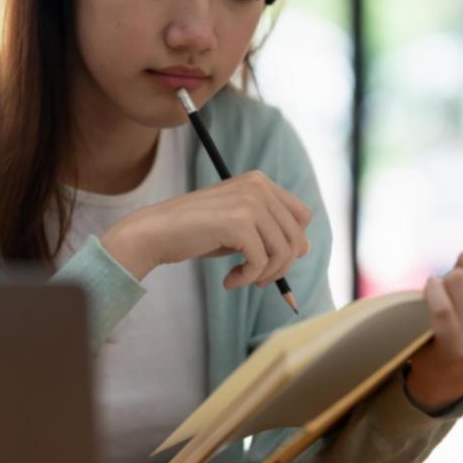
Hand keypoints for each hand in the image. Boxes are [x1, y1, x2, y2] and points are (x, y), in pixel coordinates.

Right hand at [100, 171, 312, 288]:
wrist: (156, 232)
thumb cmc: (196, 231)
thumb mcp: (239, 226)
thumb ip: (270, 231)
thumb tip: (306, 248)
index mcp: (260, 181)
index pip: (302, 215)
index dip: (292, 243)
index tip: (270, 261)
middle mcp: (258, 186)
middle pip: (296, 236)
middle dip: (280, 265)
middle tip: (257, 279)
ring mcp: (250, 202)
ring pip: (283, 252)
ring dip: (264, 274)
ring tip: (242, 279)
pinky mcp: (239, 223)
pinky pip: (261, 261)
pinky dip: (248, 278)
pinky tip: (229, 281)